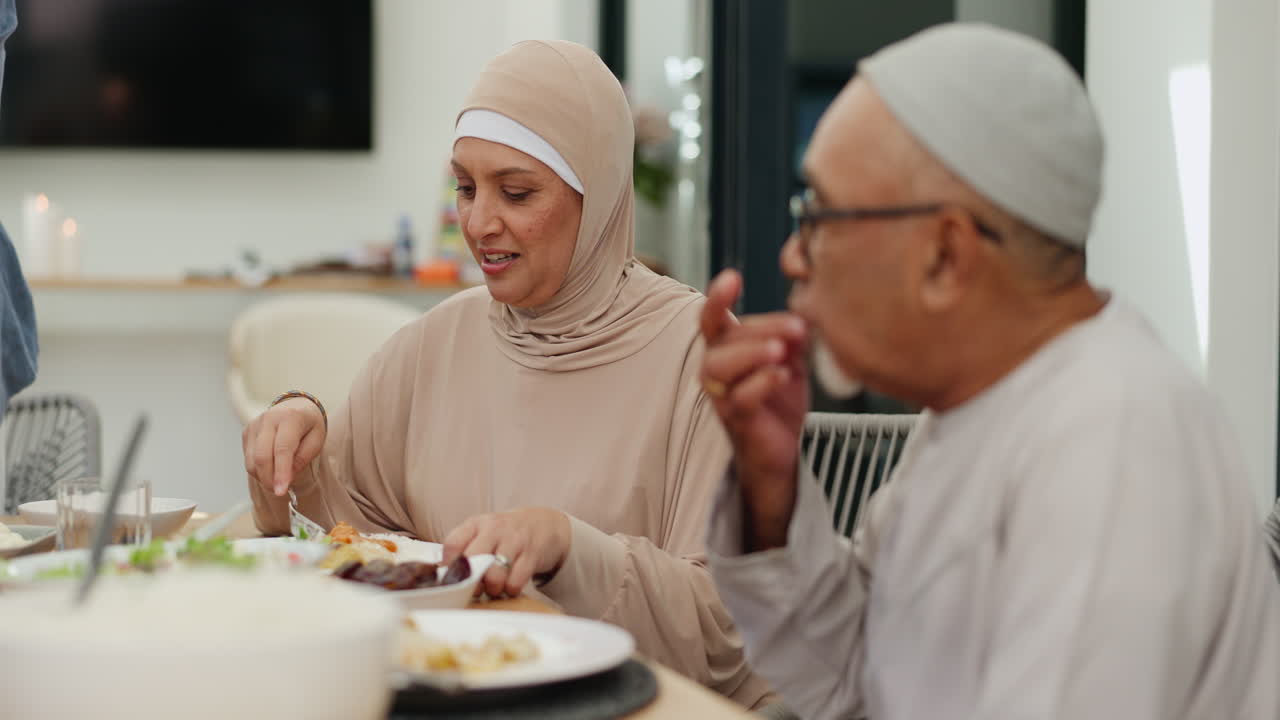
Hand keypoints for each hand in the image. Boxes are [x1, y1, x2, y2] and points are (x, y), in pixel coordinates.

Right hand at [242, 397, 326, 496]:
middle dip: (269, 479)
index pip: (283, 449)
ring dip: (262, 476)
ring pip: (252, 460)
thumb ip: (303, 457)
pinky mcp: (246, 432)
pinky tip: (270, 468)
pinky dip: (258, 469)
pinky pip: (248, 458)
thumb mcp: (317, 439)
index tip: (281, 491)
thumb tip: (286, 477)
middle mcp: (269, 419)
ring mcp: (254, 425)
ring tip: (277, 480)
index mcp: (290, 418)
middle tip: (279, 491)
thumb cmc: (309, 425)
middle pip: (262, 456)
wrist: (295, 406)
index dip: (281, 472)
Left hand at [441, 508, 571, 598]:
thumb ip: (464, 549)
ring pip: (494, 574)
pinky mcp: (532, 554)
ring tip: (494, 588)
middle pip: (472, 560)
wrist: (544, 524)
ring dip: (492, 589)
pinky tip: (511, 585)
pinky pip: (515, 581)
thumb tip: (443, 576)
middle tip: (475, 589)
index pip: (452, 544)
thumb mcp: (482, 533)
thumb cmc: (505, 535)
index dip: (448, 566)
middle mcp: (494, 529)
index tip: (452, 579)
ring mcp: (514, 540)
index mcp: (476, 523)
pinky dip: (511, 590)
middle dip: (471, 581)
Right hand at [699, 269, 809, 550]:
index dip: (718, 297)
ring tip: (780, 351)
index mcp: (727, 349)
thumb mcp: (790, 359)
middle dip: (759, 328)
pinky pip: (740, 398)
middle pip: (723, 339)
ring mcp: (723, 396)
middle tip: (796, 327)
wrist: (781, 452)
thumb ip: (792, 336)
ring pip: (720, 367)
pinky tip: (782, 376)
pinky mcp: (737, 420)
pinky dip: (761, 383)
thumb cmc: (779, 402)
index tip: (732, 278)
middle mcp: (716, 370)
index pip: (713, 318)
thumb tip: (808, 311)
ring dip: (751, 353)